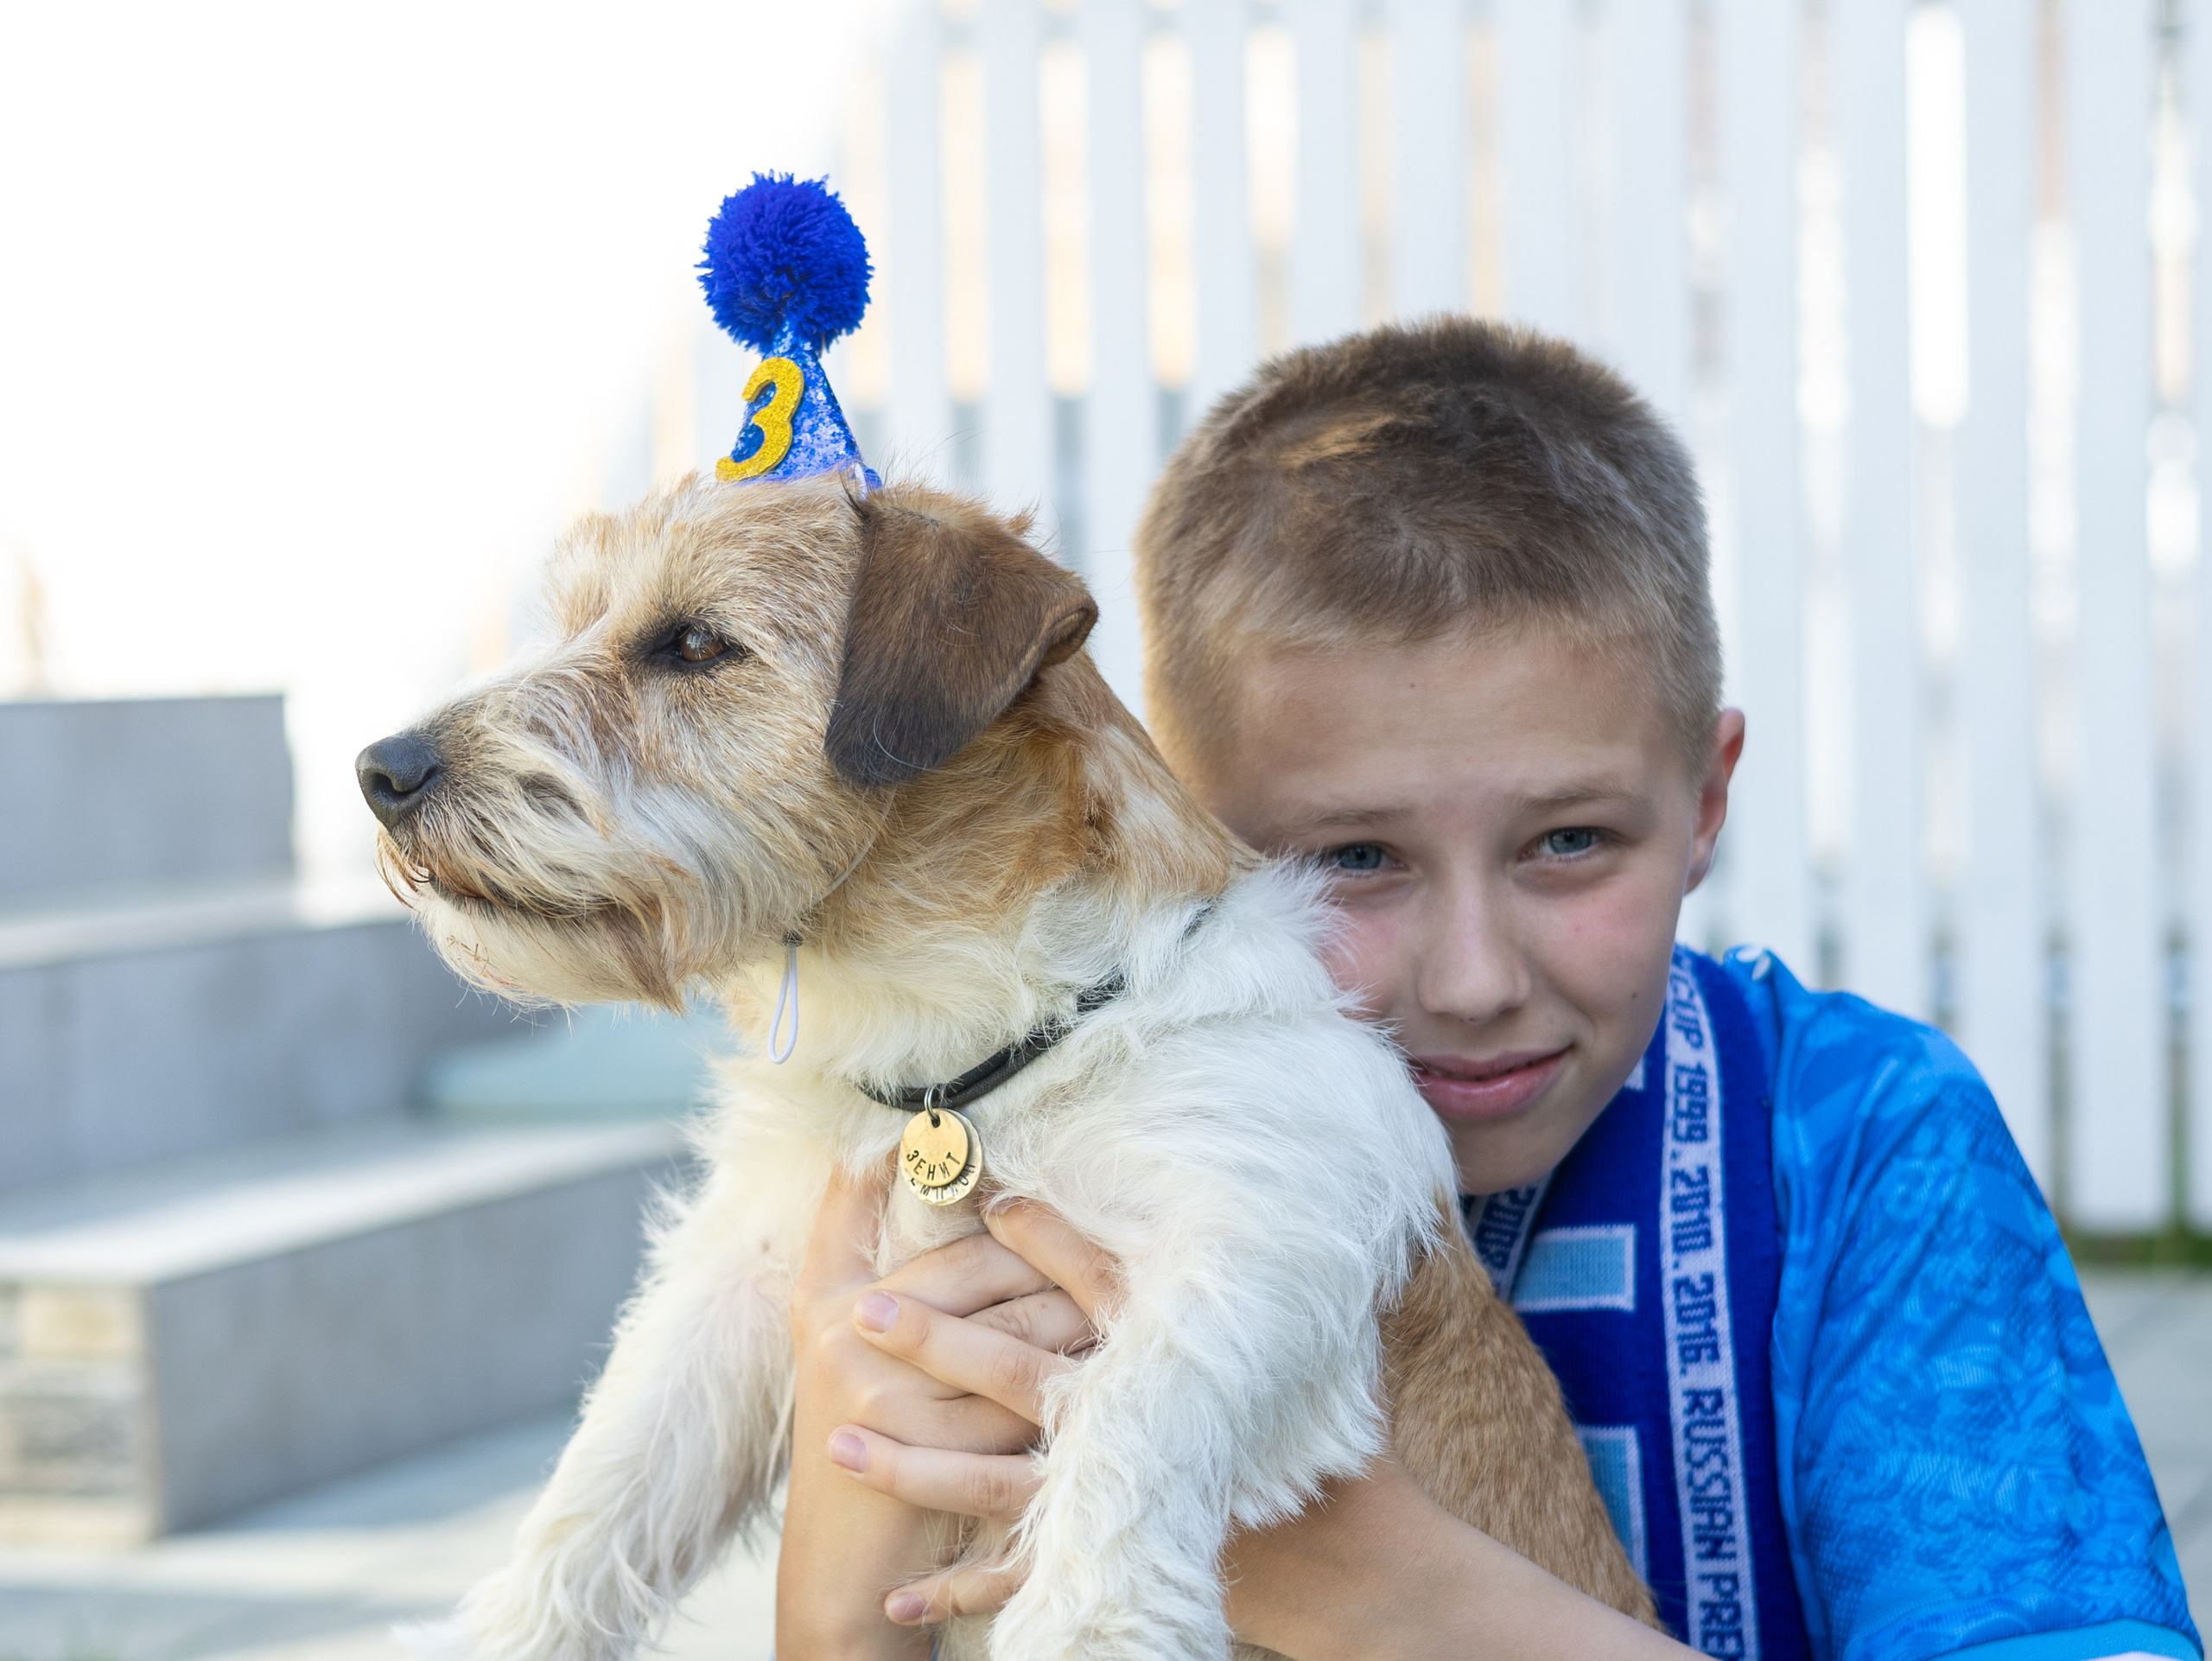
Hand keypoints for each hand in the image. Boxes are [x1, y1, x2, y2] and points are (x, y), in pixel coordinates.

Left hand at [831, 1199, 1692, 1660]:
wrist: (1353, 1562)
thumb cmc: (1318, 1443)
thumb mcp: (1292, 1345)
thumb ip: (1252, 1278)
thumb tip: (1263, 1190)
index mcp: (1174, 1359)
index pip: (1101, 1282)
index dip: (1043, 1236)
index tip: (987, 1196)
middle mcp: (1136, 1423)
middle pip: (1021, 1372)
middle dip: (936, 1343)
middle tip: (860, 1313)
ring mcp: (1119, 1500)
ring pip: (997, 1478)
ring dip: (914, 1463)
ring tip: (840, 1442)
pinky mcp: (1114, 1564)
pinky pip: (1023, 1580)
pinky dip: (959, 1589)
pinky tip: (898, 1595)